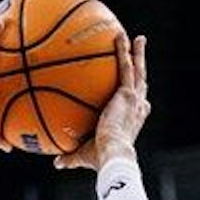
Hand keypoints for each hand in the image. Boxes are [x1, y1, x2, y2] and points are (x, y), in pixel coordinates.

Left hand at [54, 33, 149, 170]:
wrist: (112, 154)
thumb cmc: (100, 159)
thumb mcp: (84, 156)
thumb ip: (71, 156)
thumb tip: (57, 162)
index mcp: (132, 121)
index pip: (136, 106)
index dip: (136, 96)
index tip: (132, 89)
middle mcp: (138, 108)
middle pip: (141, 82)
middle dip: (141, 67)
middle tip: (140, 54)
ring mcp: (134, 99)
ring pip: (138, 70)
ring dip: (138, 53)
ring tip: (139, 38)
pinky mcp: (128, 93)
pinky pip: (125, 66)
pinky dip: (123, 50)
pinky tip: (119, 36)